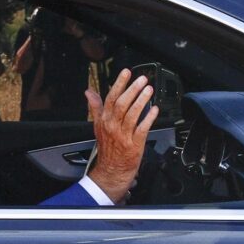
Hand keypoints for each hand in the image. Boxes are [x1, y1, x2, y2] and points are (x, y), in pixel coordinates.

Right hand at [85, 68, 158, 203]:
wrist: (111, 170)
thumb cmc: (107, 147)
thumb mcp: (98, 126)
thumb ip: (95, 107)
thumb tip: (88, 92)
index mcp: (104, 120)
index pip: (110, 98)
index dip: (119, 84)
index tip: (126, 73)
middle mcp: (113, 126)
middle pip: (122, 104)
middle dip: (133, 90)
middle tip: (142, 79)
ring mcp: (124, 135)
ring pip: (132, 114)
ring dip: (141, 100)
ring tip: (149, 90)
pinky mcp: (135, 144)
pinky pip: (142, 128)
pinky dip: (148, 118)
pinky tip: (155, 109)